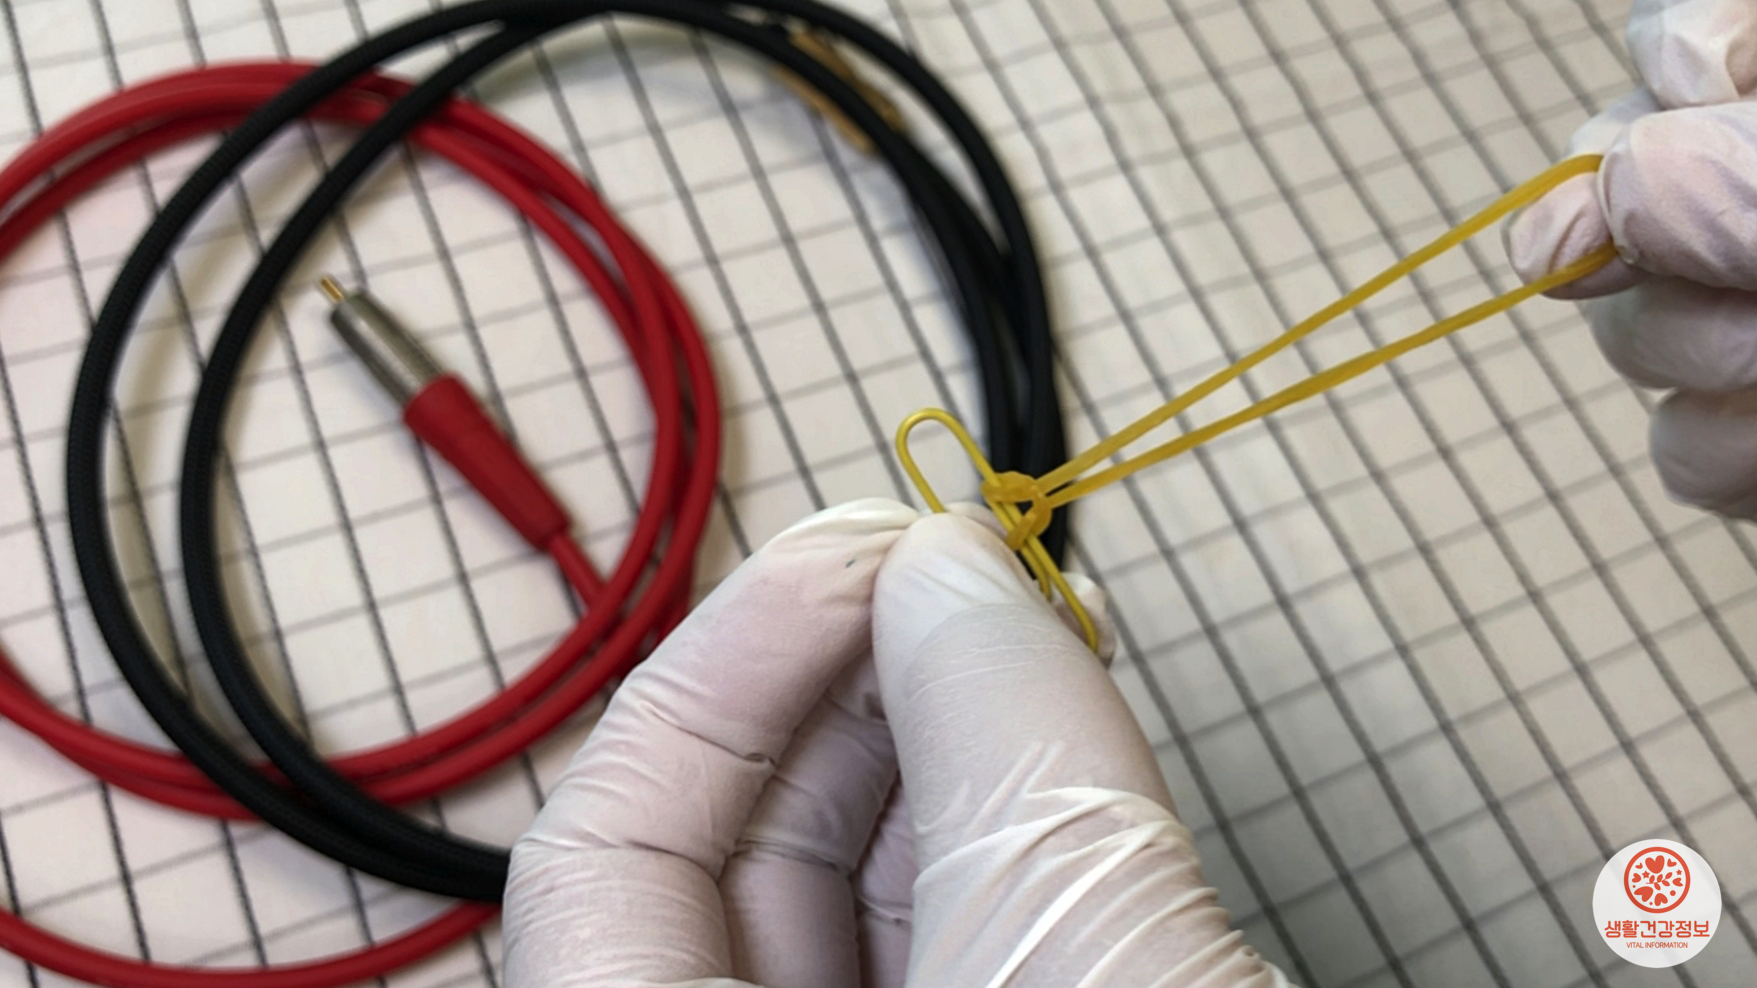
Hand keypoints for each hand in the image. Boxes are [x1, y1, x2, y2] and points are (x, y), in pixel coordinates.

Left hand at [503, 503, 1289, 985]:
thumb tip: (951, 571)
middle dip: (852, 688)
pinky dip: (991, 837)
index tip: (855, 552)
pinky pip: (941, 941)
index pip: (607, 848)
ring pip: (851, 900)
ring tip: (1021, 633)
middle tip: (959, 569)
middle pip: (738, 854)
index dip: (725, 667)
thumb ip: (1006, 750)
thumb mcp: (1073, 953)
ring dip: (940, 747)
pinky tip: (1048, 738)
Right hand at [1506, 0, 1756, 515]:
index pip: (1675, 48)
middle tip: (1749, 269)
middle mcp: (1743, 202)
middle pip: (1614, 194)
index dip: (1676, 60)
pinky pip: (1686, 452)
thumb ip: (1743, 172)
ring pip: (1631, 335)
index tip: (1714, 85)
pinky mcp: (1755, 435)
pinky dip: (1729, 453)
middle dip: (1661, 238)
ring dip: (1693, 349)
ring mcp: (1744, 316)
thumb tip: (1600, 199)